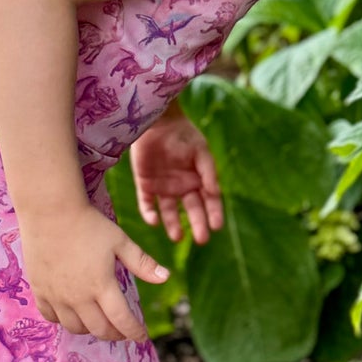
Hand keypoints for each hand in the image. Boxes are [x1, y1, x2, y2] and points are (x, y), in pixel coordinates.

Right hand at [19, 204, 168, 341]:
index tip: (142, 336)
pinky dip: (64, 320)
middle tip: (122, 331)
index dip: (135, 332)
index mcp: (102, 285)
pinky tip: (72, 313)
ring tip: (99, 322)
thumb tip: (166, 278)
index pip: (122, 320)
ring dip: (90, 329)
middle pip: (100, 329)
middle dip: (115, 334)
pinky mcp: (40, 290)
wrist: (50, 212)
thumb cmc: (89, 224)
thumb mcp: (120, 242)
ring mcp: (57, 296)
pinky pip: (51, 317)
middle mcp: (79, 296)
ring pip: (75, 327)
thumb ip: (142, 263)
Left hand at [130, 112, 223, 243]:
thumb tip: (215, 192)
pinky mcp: (145, 185)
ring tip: (177, 236)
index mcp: (199, 180)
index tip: (217, 226)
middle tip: (201, 239)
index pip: (210, 202)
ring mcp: (163, 188)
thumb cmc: (183, 135)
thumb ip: (208, 171)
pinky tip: (154, 221)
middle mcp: (183, 188)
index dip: (214, 214)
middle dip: (197, 225)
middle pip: (192, 210)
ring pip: (169, 212)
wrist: (157, 121)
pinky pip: (147, 204)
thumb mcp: (200, 150)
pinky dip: (149, 214)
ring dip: (173, 225)